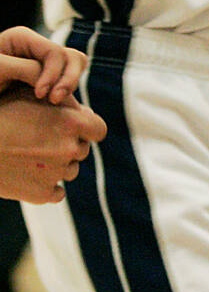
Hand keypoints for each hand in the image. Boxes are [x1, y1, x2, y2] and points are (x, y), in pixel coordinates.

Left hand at [0, 26, 88, 102]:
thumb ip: (27, 69)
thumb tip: (55, 82)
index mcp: (22, 38)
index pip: (55, 52)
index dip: (54, 74)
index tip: (40, 95)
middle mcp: (36, 48)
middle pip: (72, 57)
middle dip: (69, 79)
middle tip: (56, 100)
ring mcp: (42, 64)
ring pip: (74, 70)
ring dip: (70, 86)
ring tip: (55, 103)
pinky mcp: (44, 81)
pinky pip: (66, 85)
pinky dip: (66, 95)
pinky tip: (53, 107)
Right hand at [0, 85, 106, 203]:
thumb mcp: (27, 97)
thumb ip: (60, 103)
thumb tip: (86, 112)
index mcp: (69, 122)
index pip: (98, 129)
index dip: (88, 130)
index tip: (77, 131)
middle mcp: (68, 148)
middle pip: (81, 150)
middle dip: (66, 146)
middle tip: (40, 142)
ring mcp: (56, 173)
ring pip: (69, 171)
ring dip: (55, 166)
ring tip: (28, 157)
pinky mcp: (42, 193)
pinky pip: (57, 192)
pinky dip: (46, 186)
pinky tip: (28, 175)